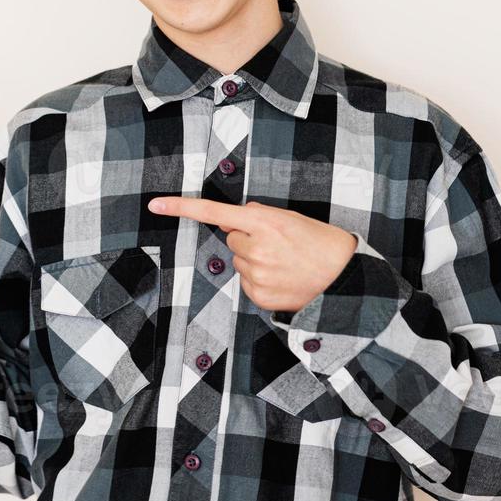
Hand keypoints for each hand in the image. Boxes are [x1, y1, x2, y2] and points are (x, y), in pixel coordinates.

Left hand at [147, 196, 357, 312]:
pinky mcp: (257, 296)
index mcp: (264, 223)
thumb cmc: (321, 244)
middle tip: (279, 246)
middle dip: (248, 240)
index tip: (155, 205)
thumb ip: (259, 215)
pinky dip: (260, 280)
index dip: (181, 208)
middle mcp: (255, 248)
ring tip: (285, 263)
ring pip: (239, 262)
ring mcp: (255, 275)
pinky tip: (282, 279)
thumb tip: (233, 216)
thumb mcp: (291, 218)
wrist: (345, 279)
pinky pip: (246, 283)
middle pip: (231, 238)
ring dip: (255, 261)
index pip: (214, 212)